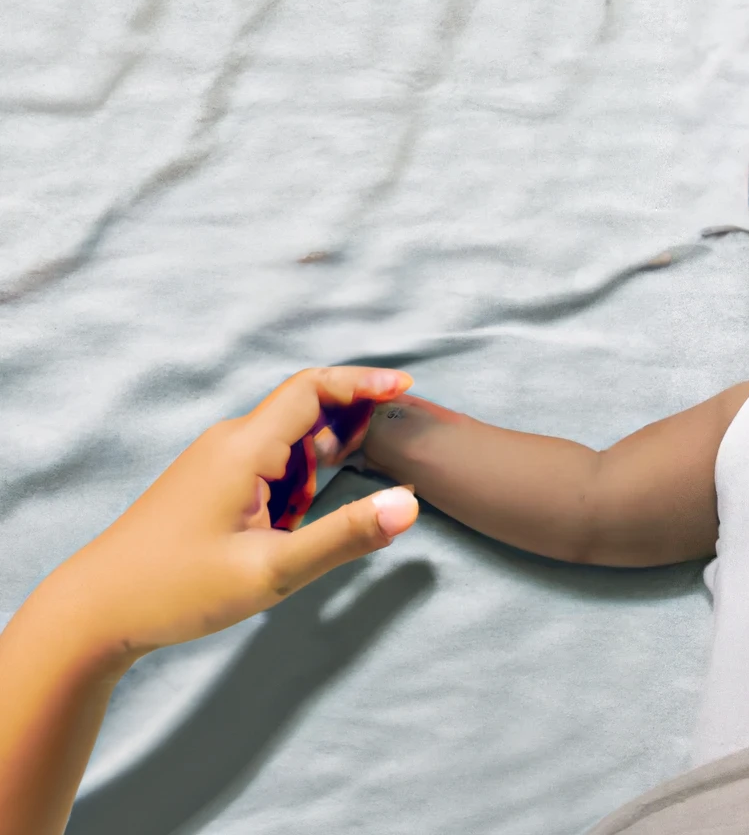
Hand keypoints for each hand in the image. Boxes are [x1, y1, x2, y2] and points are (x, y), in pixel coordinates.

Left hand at [48, 367, 422, 663]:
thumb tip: (408, 504)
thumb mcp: (272, 570)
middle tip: (382, 463)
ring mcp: (217, 461)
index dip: (363, 383)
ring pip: (290, 443)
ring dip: (318, 469)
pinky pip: (270, 464)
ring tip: (309, 524)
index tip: (407, 390)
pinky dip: (296, 484)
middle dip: (350, 431)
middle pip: (306, 411)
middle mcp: (230, 443)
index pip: (313, 388)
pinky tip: (287, 529)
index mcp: (245, 448)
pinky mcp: (211, 483)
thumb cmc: (176, 590)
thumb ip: (344, 536)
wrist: (93, 611)